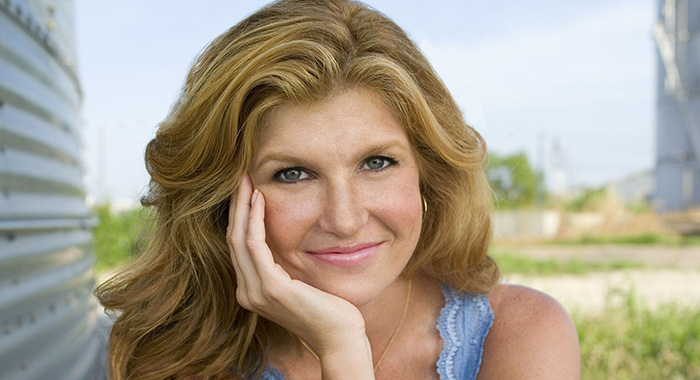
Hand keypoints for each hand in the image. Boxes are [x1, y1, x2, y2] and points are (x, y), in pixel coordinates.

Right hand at [227, 174, 369, 361]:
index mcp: (252, 289)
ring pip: (239, 238)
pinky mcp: (271, 288)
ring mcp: (256, 292)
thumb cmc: (327, 307)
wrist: (340, 335)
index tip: (245, 187)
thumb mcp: (299, 279)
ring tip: (247, 180)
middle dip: (236, 204)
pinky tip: (260, 199)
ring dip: (242, 206)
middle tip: (241, 175)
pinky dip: (255, 219)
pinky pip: (255, 245)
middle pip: (233, 238)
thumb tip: (286, 234)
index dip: (239, 214)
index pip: (238, 245)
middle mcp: (247, 292)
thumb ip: (285, 262)